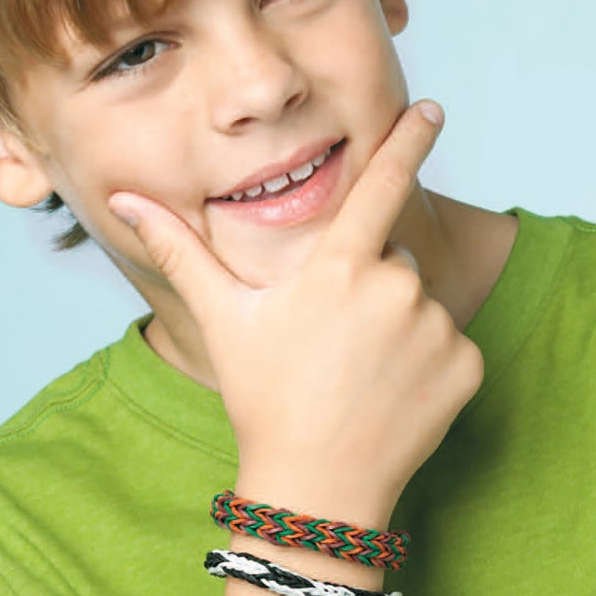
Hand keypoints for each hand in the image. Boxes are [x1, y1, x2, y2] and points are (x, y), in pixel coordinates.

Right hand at [110, 102, 483, 525]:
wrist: (318, 487)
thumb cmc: (265, 398)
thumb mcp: (224, 319)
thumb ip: (183, 250)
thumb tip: (127, 199)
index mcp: (340, 265)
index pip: (382, 183)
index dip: (409, 141)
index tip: (433, 109)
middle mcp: (397, 286)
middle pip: (392, 259)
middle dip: (368, 286)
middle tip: (333, 342)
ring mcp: (437, 327)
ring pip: (421, 304)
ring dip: (398, 327)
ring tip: (360, 373)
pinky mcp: (467, 366)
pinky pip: (452, 347)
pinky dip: (430, 366)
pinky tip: (394, 395)